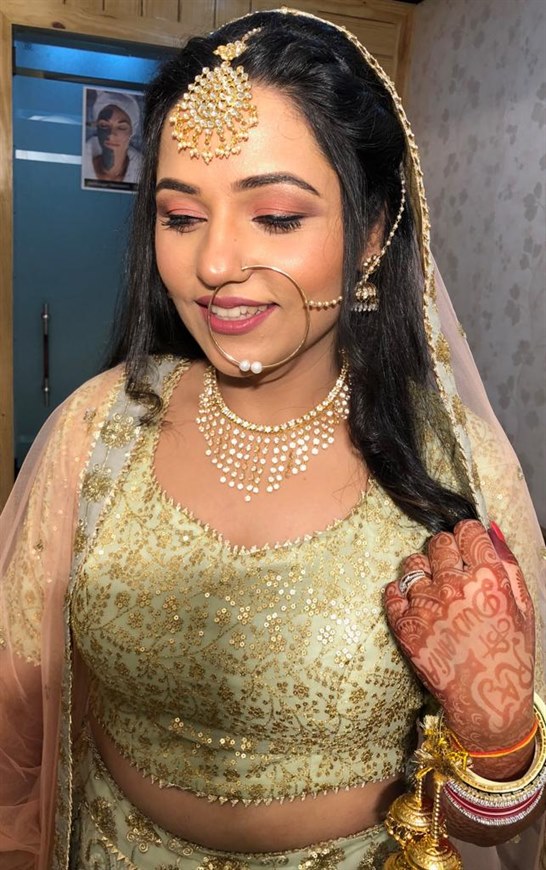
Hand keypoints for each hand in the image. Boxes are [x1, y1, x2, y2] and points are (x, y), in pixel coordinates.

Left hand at [384, 520, 534, 750]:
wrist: (486, 703)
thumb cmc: (509, 655)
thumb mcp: (523, 607)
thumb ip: (507, 564)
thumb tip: (489, 531)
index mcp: (488, 580)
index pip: (467, 530)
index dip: (467, 535)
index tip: (466, 545)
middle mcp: (455, 588)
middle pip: (438, 542)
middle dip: (445, 550)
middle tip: (450, 570)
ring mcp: (426, 606)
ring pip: (412, 564)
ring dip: (422, 571)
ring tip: (433, 590)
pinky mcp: (404, 625)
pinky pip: (392, 591)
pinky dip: (401, 594)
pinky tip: (417, 606)